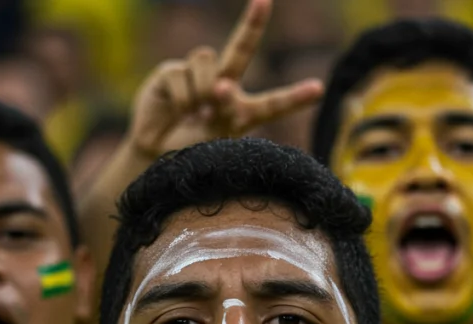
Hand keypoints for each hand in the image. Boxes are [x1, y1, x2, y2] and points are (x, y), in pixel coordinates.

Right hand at [127, 0, 323, 157]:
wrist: (154, 159)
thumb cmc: (190, 154)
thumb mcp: (216, 143)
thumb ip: (227, 114)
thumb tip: (220, 84)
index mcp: (241, 111)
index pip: (272, 103)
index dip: (294, 98)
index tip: (318, 89)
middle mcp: (221, 86)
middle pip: (240, 50)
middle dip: (252, 24)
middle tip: (263, 0)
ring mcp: (196, 76)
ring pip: (208, 62)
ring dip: (202, 91)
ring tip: (194, 114)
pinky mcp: (170, 72)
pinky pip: (182, 74)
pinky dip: (182, 97)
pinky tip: (176, 110)